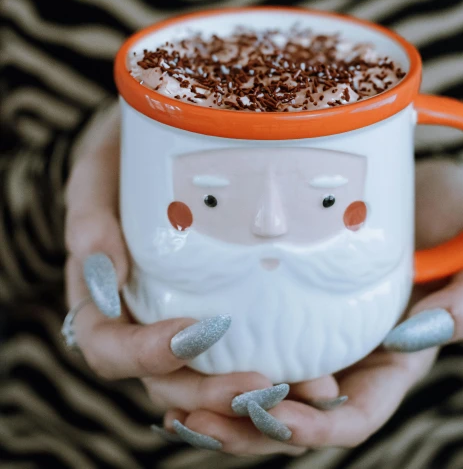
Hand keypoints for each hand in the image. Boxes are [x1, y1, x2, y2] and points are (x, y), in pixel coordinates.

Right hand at [63, 105, 305, 457]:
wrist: (170, 129)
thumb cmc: (127, 146)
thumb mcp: (102, 165)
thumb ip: (91, 211)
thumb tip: (100, 273)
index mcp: (101, 292)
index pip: (106, 344)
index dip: (142, 353)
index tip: (189, 335)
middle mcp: (141, 313)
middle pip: (162, 378)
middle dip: (207, 389)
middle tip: (259, 383)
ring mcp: (183, 310)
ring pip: (204, 374)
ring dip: (244, 391)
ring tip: (295, 386)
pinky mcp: (226, 301)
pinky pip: (243, 346)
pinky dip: (273, 362)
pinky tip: (313, 367)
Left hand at [161, 158, 462, 454]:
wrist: (421, 179)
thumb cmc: (459, 216)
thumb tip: (421, 338)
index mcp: (394, 357)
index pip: (356, 412)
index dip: (316, 425)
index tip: (273, 412)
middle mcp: (349, 351)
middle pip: (296, 413)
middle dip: (248, 427)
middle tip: (196, 417)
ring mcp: (316, 325)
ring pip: (264, 384)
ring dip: (220, 402)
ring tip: (173, 403)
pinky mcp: (286, 295)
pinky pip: (249, 337)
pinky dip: (215, 356)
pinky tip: (178, 353)